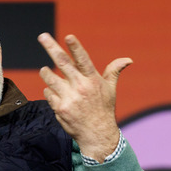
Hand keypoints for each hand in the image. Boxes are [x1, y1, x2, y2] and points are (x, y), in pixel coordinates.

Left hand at [37, 33, 131, 160]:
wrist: (97, 135)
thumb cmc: (103, 109)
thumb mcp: (110, 90)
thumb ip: (114, 71)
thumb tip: (128, 60)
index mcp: (93, 80)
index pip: (83, 60)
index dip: (75, 48)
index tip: (68, 37)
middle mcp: (81, 87)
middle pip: (62, 63)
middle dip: (51, 47)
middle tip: (42, 35)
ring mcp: (69, 98)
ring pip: (50, 78)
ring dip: (46, 72)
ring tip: (45, 70)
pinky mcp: (60, 108)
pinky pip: (48, 93)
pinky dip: (49, 91)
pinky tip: (56, 95)